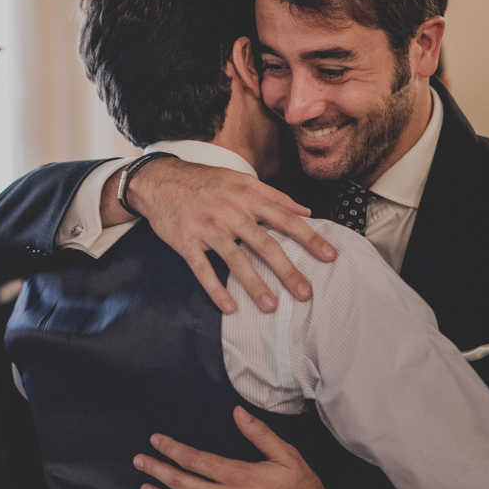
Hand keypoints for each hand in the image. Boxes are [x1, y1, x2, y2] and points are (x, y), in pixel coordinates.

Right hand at [127, 158, 335, 313]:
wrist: (160, 180)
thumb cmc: (204, 181)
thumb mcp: (240, 180)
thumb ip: (273, 195)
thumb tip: (305, 209)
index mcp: (247, 196)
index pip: (285, 219)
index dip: (309, 238)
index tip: (329, 256)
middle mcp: (230, 212)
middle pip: (265, 244)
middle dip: (287, 270)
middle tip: (305, 294)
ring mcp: (207, 228)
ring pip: (236, 260)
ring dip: (255, 285)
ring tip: (271, 306)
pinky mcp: (186, 242)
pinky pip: (203, 270)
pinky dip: (216, 290)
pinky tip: (229, 308)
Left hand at [133, 406, 325, 488]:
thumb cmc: (300, 487)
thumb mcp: (286, 456)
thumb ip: (260, 434)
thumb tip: (237, 411)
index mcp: (240, 476)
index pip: (197, 460)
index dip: (173, 449)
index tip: (156, 440)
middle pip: (184, 484)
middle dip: (159, 470)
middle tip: (139, 460)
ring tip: (143, 486)